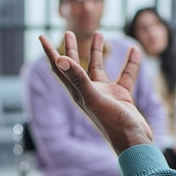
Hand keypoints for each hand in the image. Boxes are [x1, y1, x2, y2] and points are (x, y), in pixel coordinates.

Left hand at [39, 31, 153, 154]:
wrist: (133, 142)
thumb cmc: (112, 123)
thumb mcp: (93, 98)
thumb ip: (78, 78)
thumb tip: (59, 58)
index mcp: (77, 92)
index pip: (58, 69)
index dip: (49, 53)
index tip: (41, 37)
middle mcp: (88, 92)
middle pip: (75, 67)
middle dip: (71, 49)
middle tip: (67, 33)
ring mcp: (105, 94)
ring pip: (99, 68)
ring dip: (98, 52)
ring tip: (99, 34)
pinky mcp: (120, 97)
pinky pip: (124, 75)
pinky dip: (129, 63)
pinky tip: (134, 50)